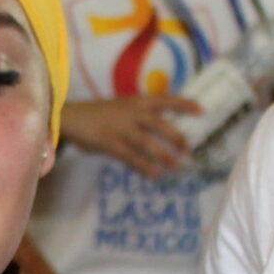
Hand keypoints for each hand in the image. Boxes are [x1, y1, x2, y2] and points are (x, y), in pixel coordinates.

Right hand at [58, 97, 195, 179]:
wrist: (72, 117)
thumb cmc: (100, 114)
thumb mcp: (123, 108)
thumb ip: (141, 116)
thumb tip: (165, 130)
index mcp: (137, 101)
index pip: (165, 99)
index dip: (184, 104)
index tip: (201, 110)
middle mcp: (131, 112)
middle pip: (160, 124)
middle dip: (176, 137)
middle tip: (188, 149)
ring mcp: (120, 128)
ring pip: (147, 142)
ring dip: (163, 155)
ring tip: (176, 166)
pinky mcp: (109, 142)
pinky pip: (131, 156)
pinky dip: (144, 166)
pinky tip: (154, 174)